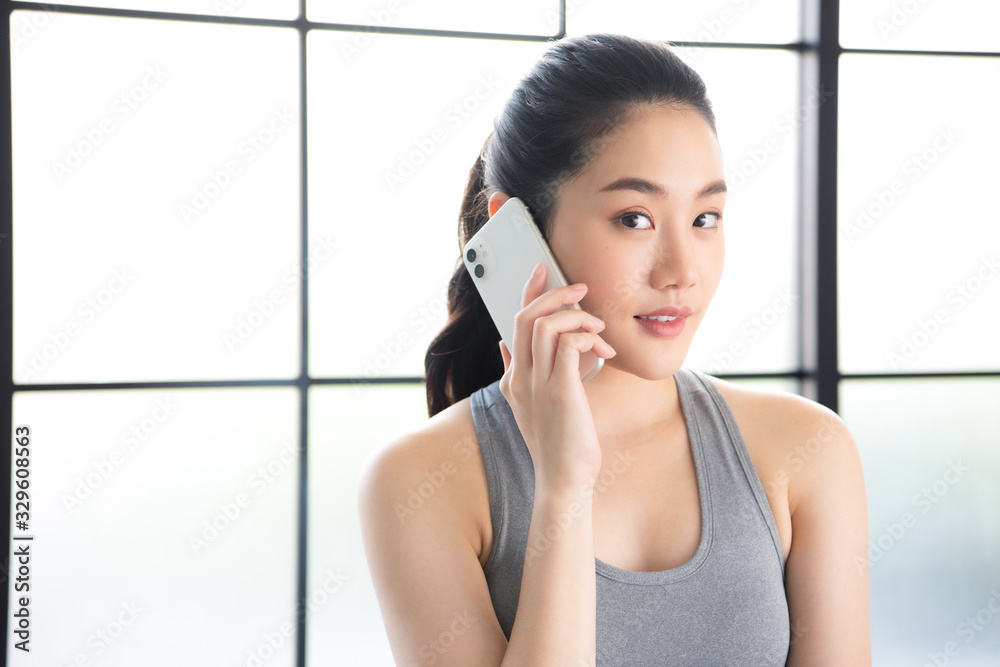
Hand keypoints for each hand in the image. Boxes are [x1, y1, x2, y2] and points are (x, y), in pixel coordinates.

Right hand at [497, 263, 616, 491]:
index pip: (514, 323)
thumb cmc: (558, 445)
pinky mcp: (559, 391)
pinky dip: (586, 336)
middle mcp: (520, 378)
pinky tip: (602, 348)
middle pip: (525, 316)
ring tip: (598, 326)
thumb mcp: (533, 406)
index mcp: (514, 379)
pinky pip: (568, 344)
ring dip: (576, 316)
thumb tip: (505, 346)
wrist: (563, 481)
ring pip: (544, 325)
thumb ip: (521, 374)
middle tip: (579, 287)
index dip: (528, 291)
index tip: (542, 270)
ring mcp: (537, 384)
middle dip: (553, 293)